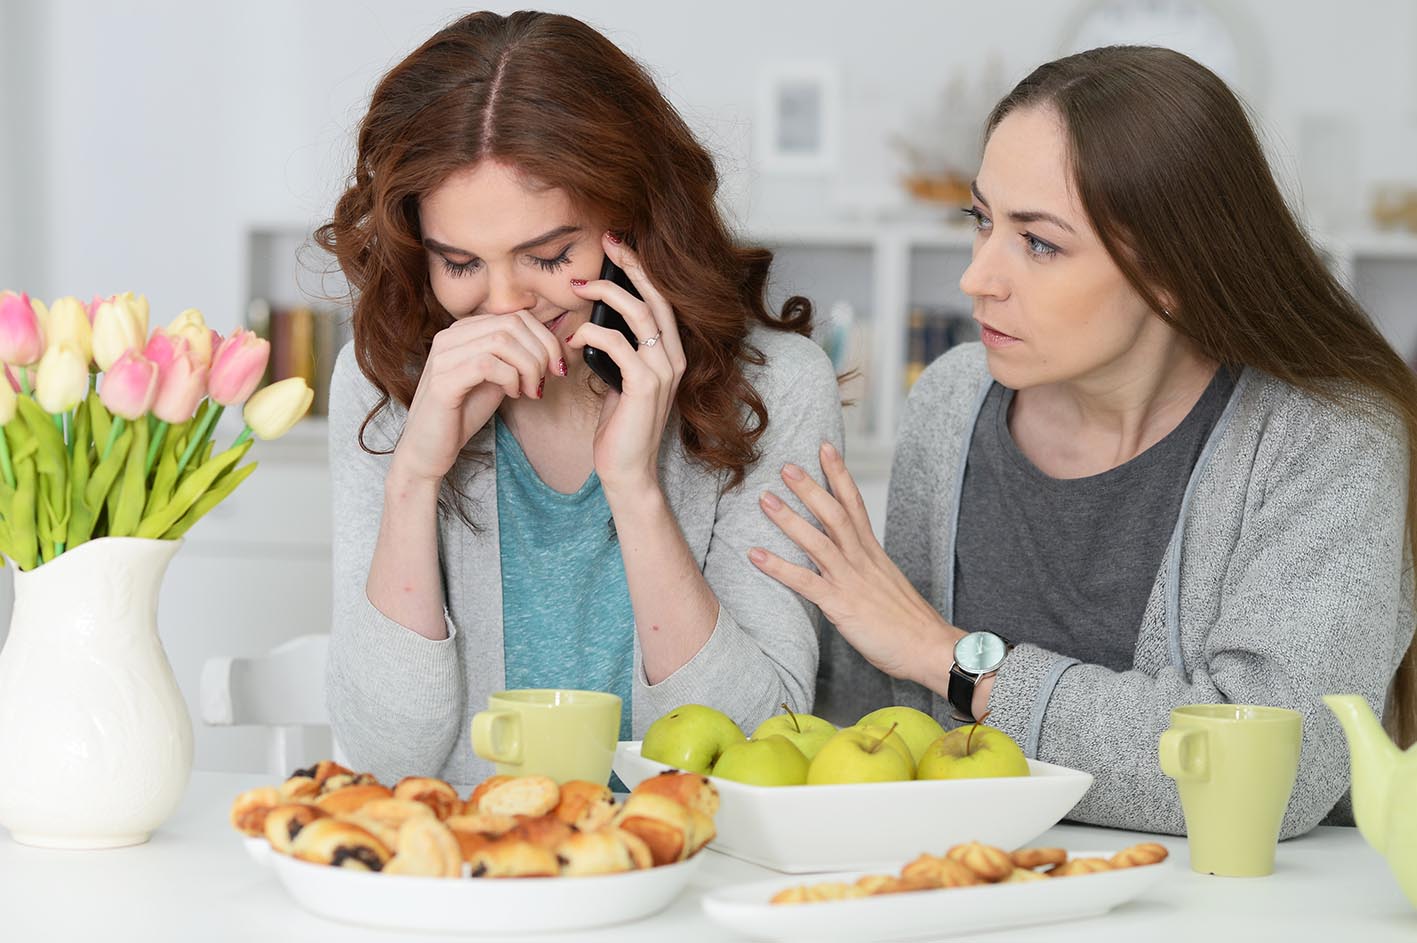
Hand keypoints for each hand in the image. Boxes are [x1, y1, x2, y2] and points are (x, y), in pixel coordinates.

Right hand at [392, 311, 562, 485]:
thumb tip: (553, 348)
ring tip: (531, 390)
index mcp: (463, 332)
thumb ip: (516, 359)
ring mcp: (443, 357)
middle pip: (512, 324)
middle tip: (548, 379)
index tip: (557, 367)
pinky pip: (487, 364)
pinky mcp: (442, 381)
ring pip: (502, 341)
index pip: (515, 317)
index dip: (545, 339)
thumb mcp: (498, 378)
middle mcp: (449, 337)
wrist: (430, 448)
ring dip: (529, 366)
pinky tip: (513, 394)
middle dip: (542, 351)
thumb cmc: (463, 413)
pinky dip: (510, 378)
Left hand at [566, 233, 684, 501]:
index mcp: (670, 354)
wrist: (627, 470)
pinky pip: (618, 344)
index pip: (661, 301)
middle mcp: (674, 358)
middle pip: (656, 297)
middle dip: (631, 265)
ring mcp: (663, 371)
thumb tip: (596, 326)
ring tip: (577, 285)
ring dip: (606, 293)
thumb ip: (619, 354)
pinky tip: (572, 337)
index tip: (619, 245)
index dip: (642, 270)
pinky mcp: (645, 385)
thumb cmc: (621, 428)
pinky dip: (591, 334)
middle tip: (607, 242)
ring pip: (639, 314)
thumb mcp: (621, 382)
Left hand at [749, 441, 964, 684]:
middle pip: (835, 514)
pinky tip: (755, 555)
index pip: (855, 503)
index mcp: (873, 552)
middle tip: (786, 465)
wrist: (930, 648)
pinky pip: (805, 582)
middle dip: (810, 488)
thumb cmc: (910, 623)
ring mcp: (851, 581)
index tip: (825, 448)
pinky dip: (778, 568)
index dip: (839, 474)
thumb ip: (866, 570)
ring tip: (764, 499)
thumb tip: (850, 563)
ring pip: (818, 541)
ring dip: (789, 519)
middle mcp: (862, 559)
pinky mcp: (842, 605)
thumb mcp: (888, 585)